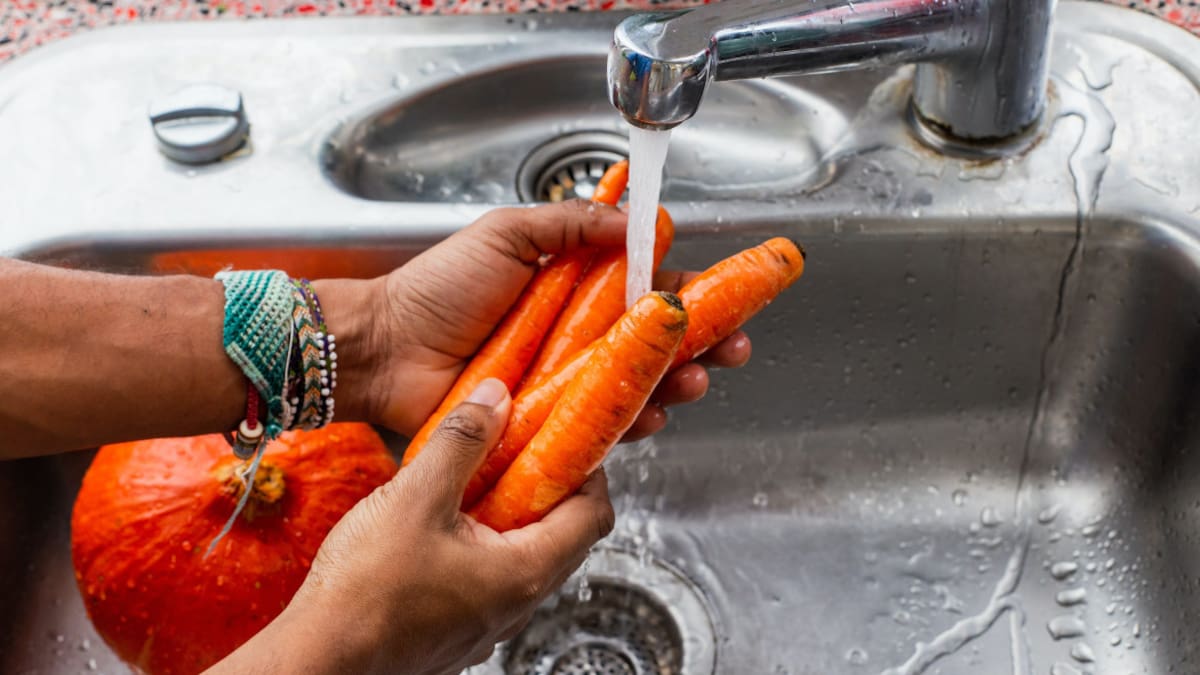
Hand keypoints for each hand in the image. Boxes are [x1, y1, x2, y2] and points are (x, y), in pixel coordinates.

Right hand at [212, 380, 614, 674]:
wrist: (319, 660)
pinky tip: (443, 523)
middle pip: (565, 536)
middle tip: (521, 449)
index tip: (566, 438)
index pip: (595, 515)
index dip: (589, 471)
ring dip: (512, 516)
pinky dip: (483, 545)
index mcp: (526, 572)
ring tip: (477, 480)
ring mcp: (488, 624)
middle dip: (549, 488)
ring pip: (524, 558)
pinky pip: (490, 579)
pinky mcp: (457, 632)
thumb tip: (496, 398)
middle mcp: (517, 604)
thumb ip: (461, 441)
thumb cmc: (365, 592)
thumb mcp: (415, 497)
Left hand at [330, 200, 750, 439]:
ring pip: (637, 386)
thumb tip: (634, 219)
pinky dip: (632, 425)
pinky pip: (600, 428)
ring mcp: (563, 383)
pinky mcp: (548, 423)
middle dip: (702, 347)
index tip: (727, 298)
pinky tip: (651, 418)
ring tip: (693, 383)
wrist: (386, 350)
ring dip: (676, 386)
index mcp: (572, 286)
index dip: (688, 295)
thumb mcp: (507, 233)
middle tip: (731, 350)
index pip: (645, 288)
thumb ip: (571, 222)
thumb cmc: (436, 290)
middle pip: (654, 343)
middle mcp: (575, 336)